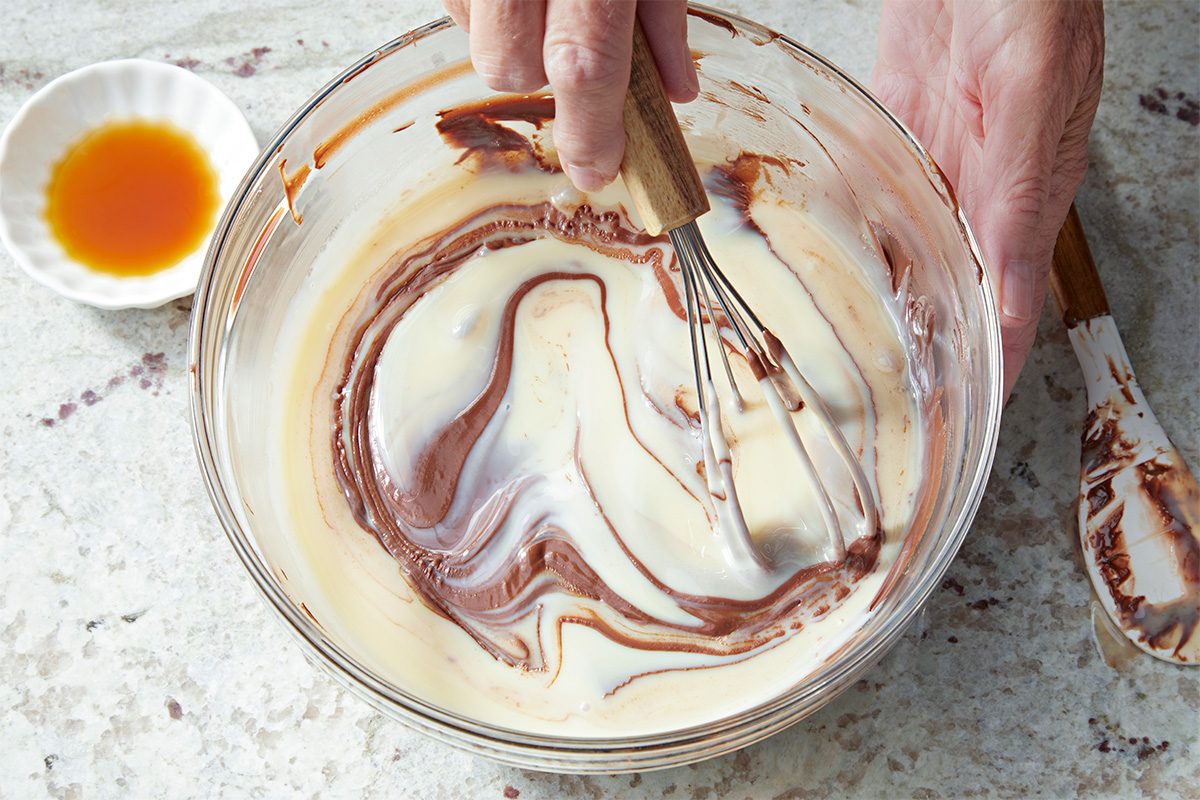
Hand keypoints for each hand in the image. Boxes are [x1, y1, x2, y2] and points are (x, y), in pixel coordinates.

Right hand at [443, 0, 697, 191]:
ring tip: (544, 0)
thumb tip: (673, 91)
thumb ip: (662, 18)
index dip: (590, 133)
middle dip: (541, 75)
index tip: (599, 169)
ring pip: (475, 40)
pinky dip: (484, 7)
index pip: (583, 70)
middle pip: (509, 67)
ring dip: (511, 39)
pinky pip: (454, 5)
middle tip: (574, 42)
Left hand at [871, 0, 1103, 397]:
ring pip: (908, 241)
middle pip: (952, 281)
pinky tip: (820, 253)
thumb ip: (1021, 194)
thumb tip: (1014, 294)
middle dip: (922, 339)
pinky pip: (871, 185)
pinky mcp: (902, 120)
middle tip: (877, 396)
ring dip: (878, 290)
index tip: (957, 418)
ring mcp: (939, 154)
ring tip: (838, 345)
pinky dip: (848, 223)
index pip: (1009, 299)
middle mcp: (982, 183)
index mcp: (1025, 190)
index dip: (987, 362)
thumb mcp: (1030, 95)